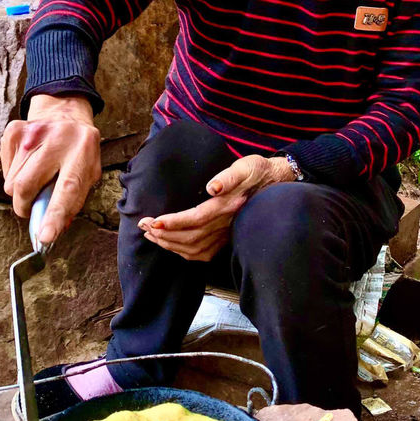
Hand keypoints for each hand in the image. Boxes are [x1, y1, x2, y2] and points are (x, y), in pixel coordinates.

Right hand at [0, 94, 100, 244]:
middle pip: (26, 186)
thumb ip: (74, 200)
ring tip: (36, 178)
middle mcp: (57, 139)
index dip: (54, 215)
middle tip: (31, 208)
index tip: (45, 237)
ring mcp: (32, 133)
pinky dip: (14, 175)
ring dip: (21, 191)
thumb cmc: (79, 151)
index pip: (67, 189)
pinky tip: (28, 164)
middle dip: (25, 206)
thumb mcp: (88, 172)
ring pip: (12, 181)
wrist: (65, 113)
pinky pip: (5, 169)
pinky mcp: (13, 130)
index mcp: (83, 150)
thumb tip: (53, 230)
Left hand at [139, 154, 295, 261]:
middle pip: (191, 237)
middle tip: (143, 225)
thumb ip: (228, 177)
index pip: (196, 218)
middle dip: (164, 234)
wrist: (276, 183)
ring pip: (194, 249)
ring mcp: (227, 234)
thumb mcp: (245, 166)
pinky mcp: (226, 239)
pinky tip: (171, 245)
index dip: (173, 223)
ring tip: (151, 235)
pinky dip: (183, 253)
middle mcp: (226, 223)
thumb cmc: (257, 171)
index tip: (152, 221)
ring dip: (170, 244)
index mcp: (227, 206)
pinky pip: (203, 254)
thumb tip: (212, 186)